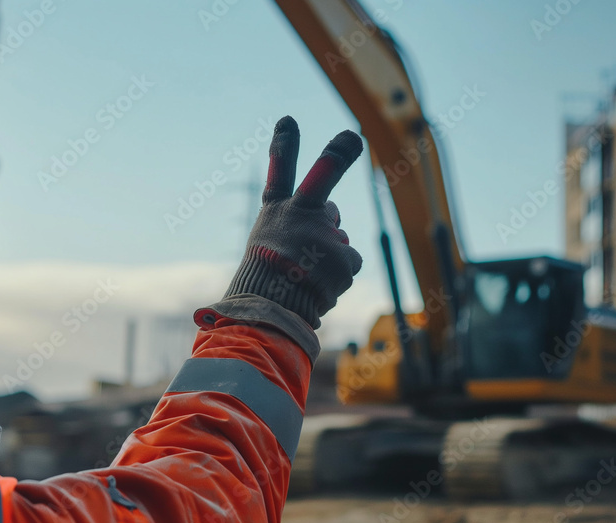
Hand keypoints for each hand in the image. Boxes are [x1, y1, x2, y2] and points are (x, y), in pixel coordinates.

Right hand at [224, 116, 362, 327]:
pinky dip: (338, 277)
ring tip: (305, 278)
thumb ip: (301, 226)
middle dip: (338, 154)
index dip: (284, 145)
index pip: (279, 174)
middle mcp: (301, 216)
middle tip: (351, 137)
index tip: (288, 120)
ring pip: (338, 240)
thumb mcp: (269, 247)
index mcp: (277, 213)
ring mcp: (325, 234)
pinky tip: (319, 288)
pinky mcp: (345, 256)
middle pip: (323, 177)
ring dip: (330, 256)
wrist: (270, 309)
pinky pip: (349, 264)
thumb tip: (338, 222)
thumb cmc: (264, 281)